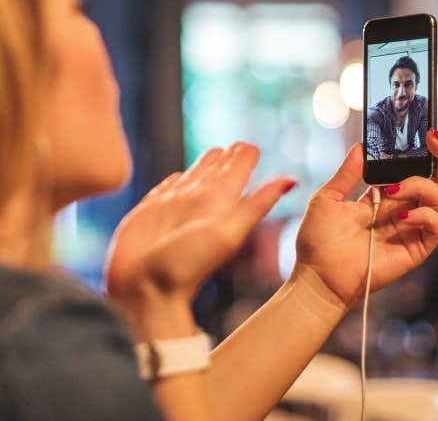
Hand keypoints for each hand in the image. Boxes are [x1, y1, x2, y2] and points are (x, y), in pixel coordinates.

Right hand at [105, 143, 295, 331]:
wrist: (145, 291)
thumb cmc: (185, 267)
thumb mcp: (228, 234)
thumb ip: (256, 205)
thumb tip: (293, 181)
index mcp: (220, 202)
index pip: (239, 168)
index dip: (245, 155)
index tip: (250, 146)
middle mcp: (198, 201)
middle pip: (217, 170)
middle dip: (227, 156)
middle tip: (239, 146)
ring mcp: (174, 205)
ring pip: (192, 175)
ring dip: (204, 164)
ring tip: (217, 152)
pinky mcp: (149, 211)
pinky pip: (164, 188)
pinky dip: (173, 180)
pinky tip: (179, 178)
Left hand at [296, 130, 437, 306]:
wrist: (318, 276)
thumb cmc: (318, 241)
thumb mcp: (327, 199)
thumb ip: (347, 174)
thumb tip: (361, 146)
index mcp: (382, 196)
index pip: (412, 168)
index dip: (420, 150)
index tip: (420, 131)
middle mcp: (402, 209)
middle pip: (437, 178)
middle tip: (433, 138)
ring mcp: (411, 228)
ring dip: (421, 185)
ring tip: (394, 190)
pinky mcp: (417, 248)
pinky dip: (424, 215)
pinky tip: (401, 216)